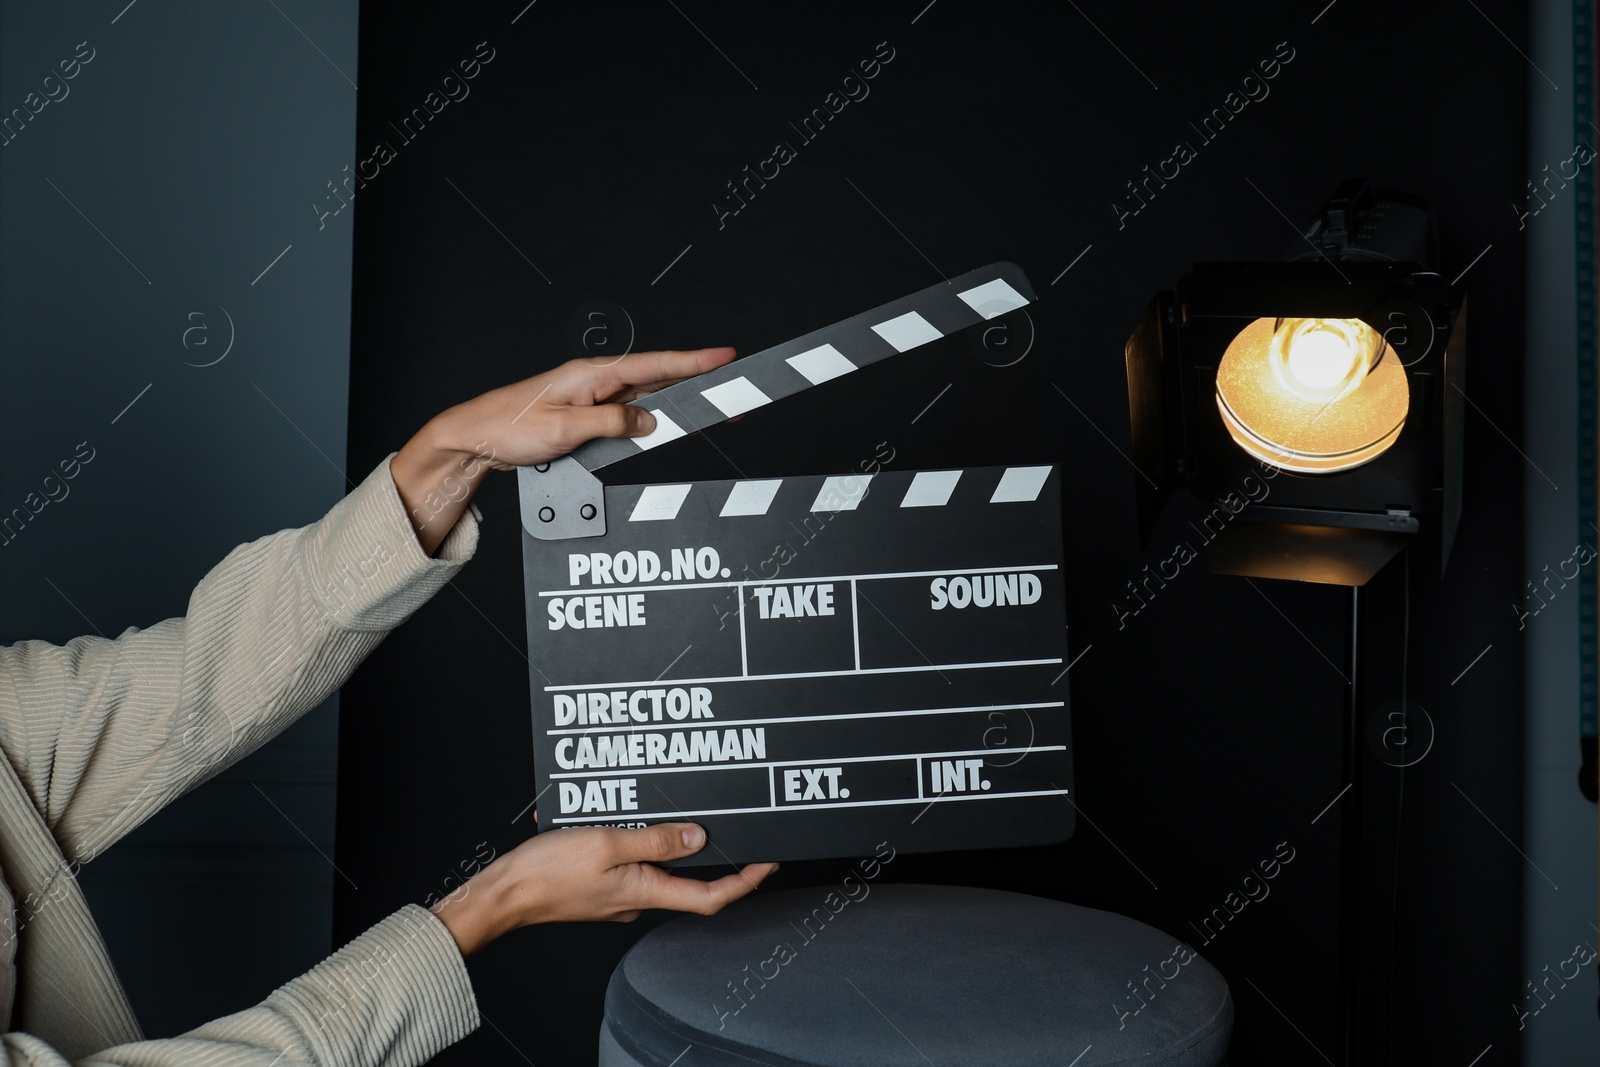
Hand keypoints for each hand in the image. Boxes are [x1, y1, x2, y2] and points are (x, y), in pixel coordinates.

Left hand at [390, 347, 736, 553]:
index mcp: (592, 373)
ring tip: (709, 403)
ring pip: (645, 395)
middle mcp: (595, 380)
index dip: (692, 361)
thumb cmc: (508, 427)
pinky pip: (629, 411)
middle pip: (657, 376)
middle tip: (731, 381)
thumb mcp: (565, 429)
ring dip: (676, 398)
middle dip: (695, 378)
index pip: (654, 363)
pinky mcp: (587, 413)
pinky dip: (651, 415)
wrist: (474, 438)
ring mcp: (592, 396)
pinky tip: (664, 423)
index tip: (723, 356)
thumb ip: (611, 424)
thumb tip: (648, 423)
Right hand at [429, 820, 777, 956]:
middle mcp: (638, 899)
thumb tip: (699, 839)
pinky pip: (635, 863)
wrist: (503, 893)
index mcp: (645, 891)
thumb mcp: (608, 844)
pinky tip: (637, 819)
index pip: (711, 896)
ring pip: (661, 869)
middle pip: (691, 882)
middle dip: (716, 856)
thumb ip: (656, 839)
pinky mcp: (601, 885)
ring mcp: (620, 894)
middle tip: (736, 825)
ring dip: (676, 843)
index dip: (746, 881)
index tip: (769, 861)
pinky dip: (645, 841)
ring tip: (686, 811)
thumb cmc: (546, 872)